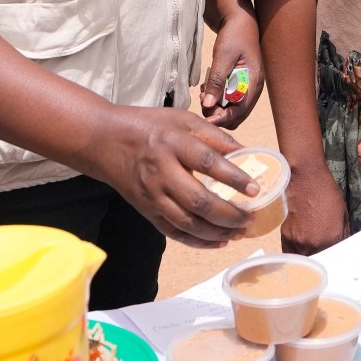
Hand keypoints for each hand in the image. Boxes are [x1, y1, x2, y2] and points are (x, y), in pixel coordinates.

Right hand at [85, 107, 254, 245]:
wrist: (105, 141)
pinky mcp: (147, 211)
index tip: (255, 189)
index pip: (207, 163)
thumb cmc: (150, 127)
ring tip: (240, 232)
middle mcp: (162, 172)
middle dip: (229, 214)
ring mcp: (152, 195)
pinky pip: (174, 232)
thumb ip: (214, 136)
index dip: (233, 177)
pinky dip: (198, 241)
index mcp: (173, 143)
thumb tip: (246, 152)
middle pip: (198, 201)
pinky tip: (219, 241)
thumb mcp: (182, 119)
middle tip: (251, 217)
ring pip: (187, 222)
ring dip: (217, 232)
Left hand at [199, 6, 263, 128]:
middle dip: (217, 113)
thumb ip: (217, 81)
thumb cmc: (234, 35)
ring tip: (204, 91)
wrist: (240, 20)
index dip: (222, 119)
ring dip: (215, 105)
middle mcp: (253, 88)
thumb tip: (209, 105)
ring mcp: (247, 87)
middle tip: (202, 100)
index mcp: (254, 82)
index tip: (204, 120)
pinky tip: (208, 87)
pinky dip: (216, 98)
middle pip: (236, 115)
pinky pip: (228, 100)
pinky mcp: (239, 84)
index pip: (239, 111)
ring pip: (230, 109)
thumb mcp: (223, 56)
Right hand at [278, 162, 348, 256]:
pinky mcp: (285, 237)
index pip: (334, 259)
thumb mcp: (342, 212)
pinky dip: (295, 256)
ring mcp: (297, 242)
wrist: (303, 178)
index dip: (335, 260)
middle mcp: (313, 244)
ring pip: (304, 260)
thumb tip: (342, 245)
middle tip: (324, 259)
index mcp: (330, 238)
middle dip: (322, 261)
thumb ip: (342, 233)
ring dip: (308, 260)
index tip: (335, 259)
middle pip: (318, 262)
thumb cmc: (325, 192)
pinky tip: (299, 253)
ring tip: (311, 258)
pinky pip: (290, 253)